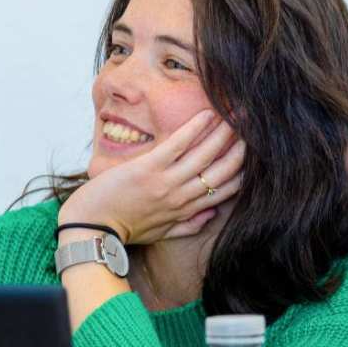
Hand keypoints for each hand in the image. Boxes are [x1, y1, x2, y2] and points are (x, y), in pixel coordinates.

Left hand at [60, 111, 245, 244]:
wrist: (92, 228)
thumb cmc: (123, 230)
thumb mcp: (159, 234)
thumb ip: (186, 226)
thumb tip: (210, 215)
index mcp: (186, 211)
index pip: (226, 190)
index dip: (244, 171)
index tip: (255, 154)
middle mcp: (181, 196)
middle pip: (223, 170)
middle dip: (242, 148)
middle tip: (254, 127)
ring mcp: (166, 182)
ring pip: (206, 155)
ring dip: (224, 132)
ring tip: (237, 114)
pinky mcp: (149, 169)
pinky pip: (178, 144)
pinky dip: (195, 128)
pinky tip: (208, 113)